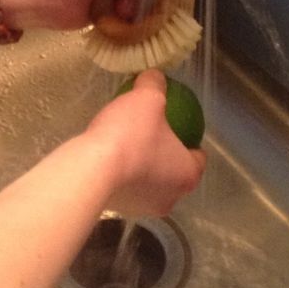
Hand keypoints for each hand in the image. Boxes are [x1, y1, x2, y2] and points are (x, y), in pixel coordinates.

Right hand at [83, 69, 205, 216]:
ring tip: (126, 148)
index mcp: (188, 175)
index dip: (189, 141)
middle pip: (174, 173)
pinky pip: (126, 190)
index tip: (176, 128)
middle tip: (150, 135)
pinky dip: (122, 177)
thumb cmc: (130, 136)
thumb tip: (155, 76)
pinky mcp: (119, 211)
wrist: (91, 170)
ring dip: (142, 170)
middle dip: (165, 157)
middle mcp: (171, 198)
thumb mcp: (146, 99)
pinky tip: (109, 161)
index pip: (198, 158)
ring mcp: (144, 209)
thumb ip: (154, 85)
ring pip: (149, 184)